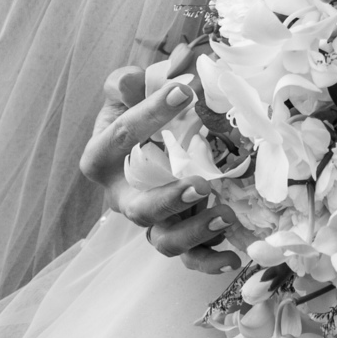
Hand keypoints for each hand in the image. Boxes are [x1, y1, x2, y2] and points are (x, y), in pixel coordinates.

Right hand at [79, 55, 238, 273]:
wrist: (144, 140)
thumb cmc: (135, 114)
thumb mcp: (125, 93)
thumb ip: (125, 83)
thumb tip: (137, 77)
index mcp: (103, 159)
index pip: (121, 137)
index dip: (150, 113)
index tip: (184, 92)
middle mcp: (123, 196)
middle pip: (138, 209)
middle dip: (169, 201)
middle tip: (201, 184)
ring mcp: (151, 219)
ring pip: (164, 239)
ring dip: (194, 231)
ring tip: (224, 215)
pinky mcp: (176, 232)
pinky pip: (189, 256)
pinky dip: (209, 260)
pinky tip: (233, 256)